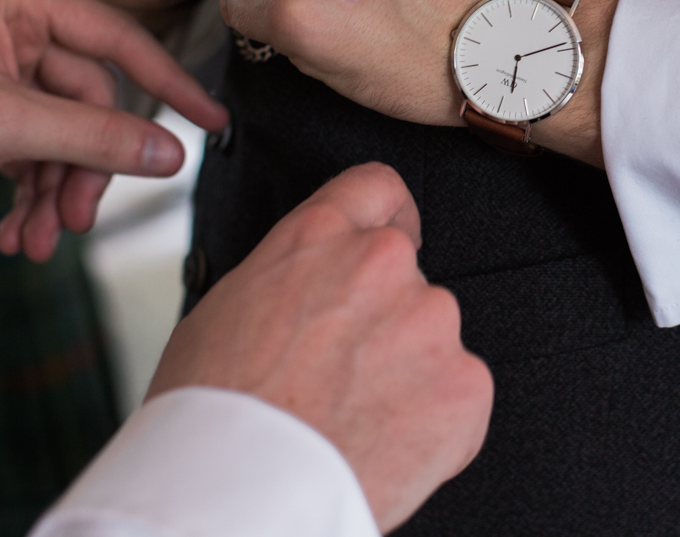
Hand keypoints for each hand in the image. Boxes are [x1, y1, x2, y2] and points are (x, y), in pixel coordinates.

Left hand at [0, 0, 228, 259]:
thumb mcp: (4, 128)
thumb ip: (96, 138)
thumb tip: (171, 153)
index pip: (116, 39)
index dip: (169, 84)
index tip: (211, 121)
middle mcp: (5, 23)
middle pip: (88, 100)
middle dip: (84, 167)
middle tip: (77, 220)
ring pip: (61, 132)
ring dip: (55, 189)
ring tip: (37, 239)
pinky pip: (31, 148)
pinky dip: (29, 190)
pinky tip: (14, 232)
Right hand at [147, 163, 491, 532]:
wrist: (238, 492)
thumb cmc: (214, 413)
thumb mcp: (229, 306)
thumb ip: (292, 275)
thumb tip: (308, 289)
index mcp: (318, 236)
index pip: (377, 188)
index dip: (389, 214)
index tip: (395, 234)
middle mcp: (383, 263)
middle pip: (406, 278)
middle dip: (385, 321)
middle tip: (342, 375)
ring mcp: (431, 322)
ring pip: (432, 341)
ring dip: (409, 373)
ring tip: (354, 420)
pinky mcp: (465, 385)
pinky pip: (460, 398)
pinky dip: (433, 424)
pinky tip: (384, 445)